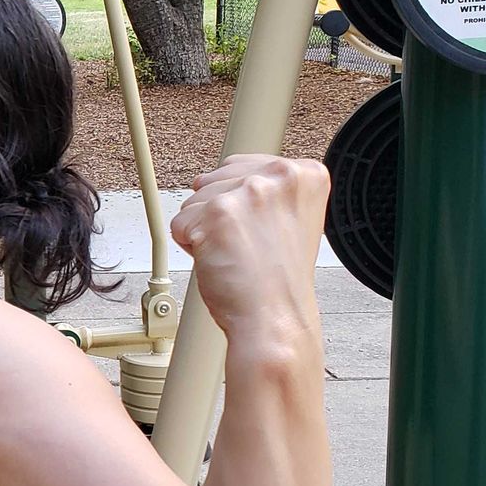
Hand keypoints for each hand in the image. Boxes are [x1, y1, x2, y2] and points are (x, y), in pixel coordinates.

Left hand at [169, 155, 329, 341]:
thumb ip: (264, 191)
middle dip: (218, 215)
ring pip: (194, 201)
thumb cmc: (277, 280)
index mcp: (305, 174)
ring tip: (235, 254)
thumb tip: (211, 177)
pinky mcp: (220, 213)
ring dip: (203, 231)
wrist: (275, 319)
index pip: (241, 167)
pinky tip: (220, 261)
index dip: (238, 204)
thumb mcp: (288, 218)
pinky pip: (180, 224)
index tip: (259, 230)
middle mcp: (282, 175)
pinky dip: (190, 247)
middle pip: (213, 181)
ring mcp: (251, 192)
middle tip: (247, 246)